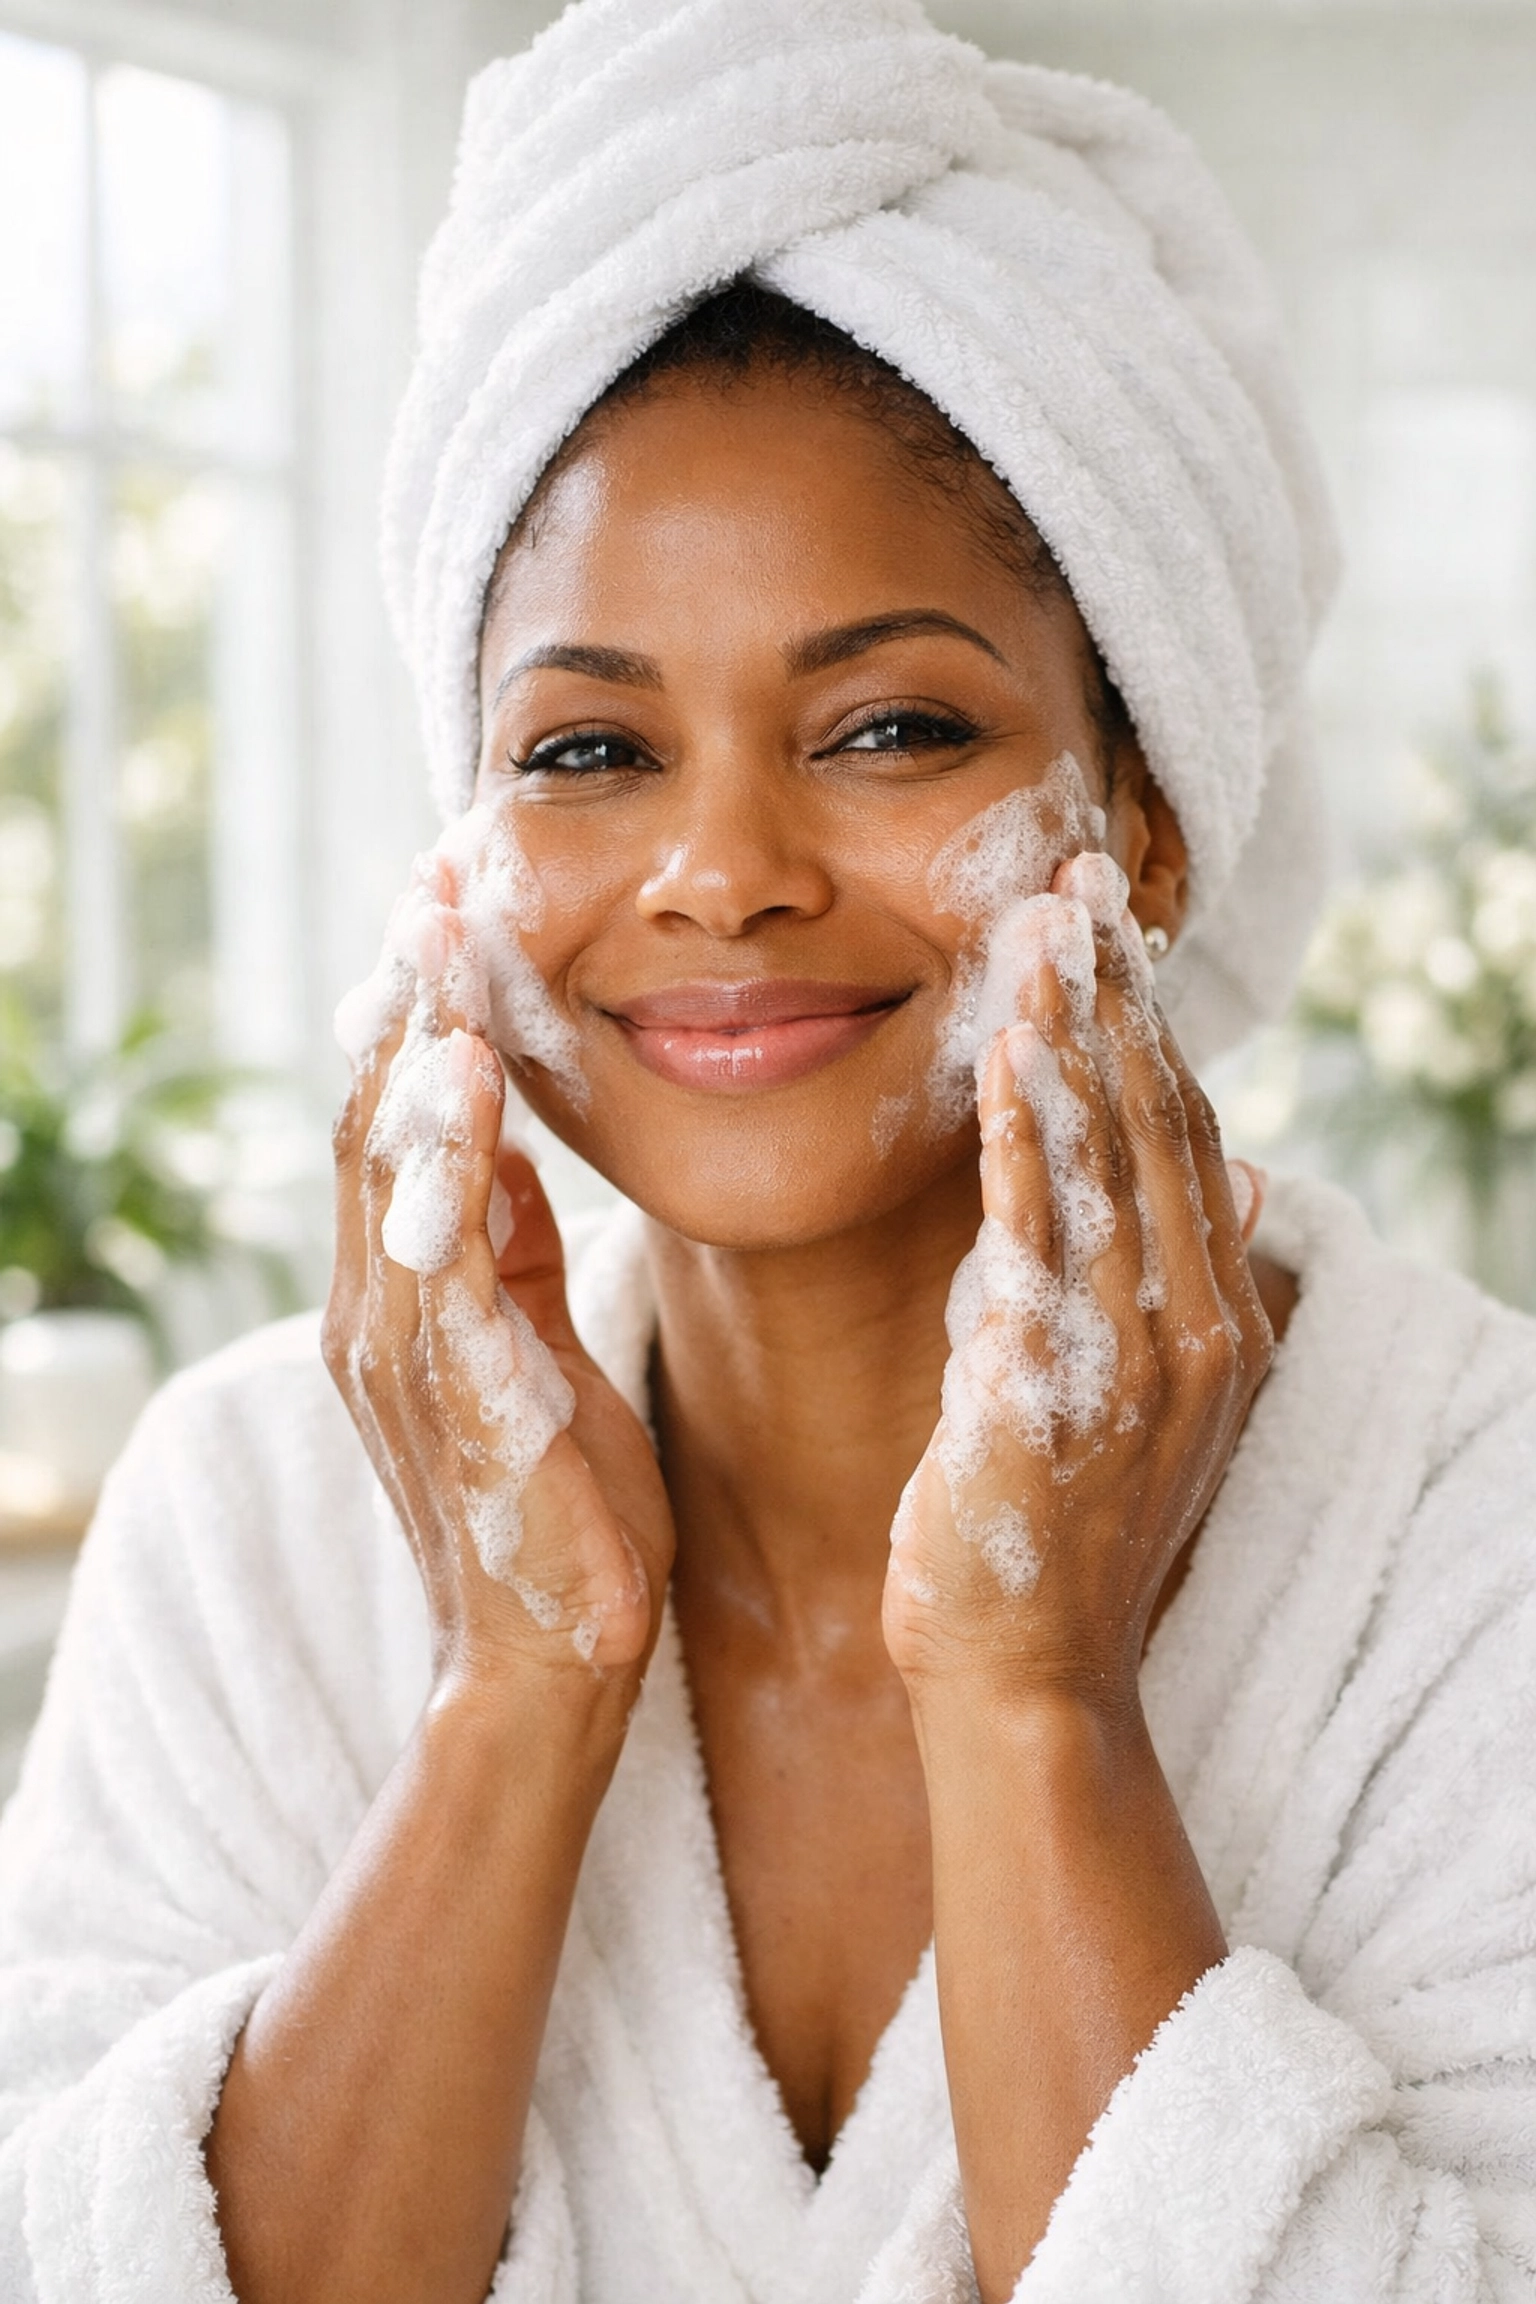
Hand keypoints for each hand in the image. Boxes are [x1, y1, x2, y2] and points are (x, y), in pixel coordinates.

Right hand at [325, 859, 674, 1695]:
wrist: (548, 1671)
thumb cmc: (559, 1516)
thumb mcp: (534, 1355)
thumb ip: (507, 1257)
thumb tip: (500, 1152)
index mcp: (403, 1297)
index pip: (399, 1121)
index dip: (422, 1009)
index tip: (457, 903)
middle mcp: (378, 1309)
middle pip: (375, 1112)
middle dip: (409, 989)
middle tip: (444, 867)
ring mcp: (401, 1350)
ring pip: (390, 1161)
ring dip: (418, 1037)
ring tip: (442, 923)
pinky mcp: (453, 1390)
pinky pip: (439, 1244)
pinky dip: (446, 1149)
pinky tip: (469, 1063)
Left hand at [885, 861, 1271, 1704]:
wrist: (1027, 1682)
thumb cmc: (1052, 1537)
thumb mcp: (1135, 1398)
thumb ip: (1170, 1281)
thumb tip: (1229, 1169)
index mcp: (1216, 1322)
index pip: (1187, 1137)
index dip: (1148, 1025)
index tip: (1107, 928)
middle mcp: (1197, 1327)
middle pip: (1160, 1122)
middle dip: (1115, 993)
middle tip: (1074, 877)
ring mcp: (1138, 1358)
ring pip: (1111, 1160)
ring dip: (1074, 1033)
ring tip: (1041, 924)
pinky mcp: (1060, 1385)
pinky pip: (1043, 1233)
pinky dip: (1028, 1135)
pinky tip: (1008, 1051)